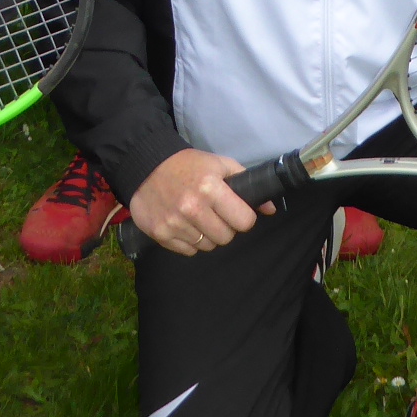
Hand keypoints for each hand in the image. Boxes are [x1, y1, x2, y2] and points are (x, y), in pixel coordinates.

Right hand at [129, 148, 264, 254]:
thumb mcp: (219, 165)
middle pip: (226, 237)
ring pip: (207, 246)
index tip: (237, 212)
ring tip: (198, 218)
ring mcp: (175, 223)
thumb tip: (270, 209)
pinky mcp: (160, 234)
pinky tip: (185, 225)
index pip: (243, 221)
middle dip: (226, 228)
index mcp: (209, 187)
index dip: (243, 217)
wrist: (146, 166)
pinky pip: (188, 251)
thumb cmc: (188, 165)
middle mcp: (192, 207)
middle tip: (216, 215)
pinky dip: (190, 242)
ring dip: (207, 235)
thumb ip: (245, 182)